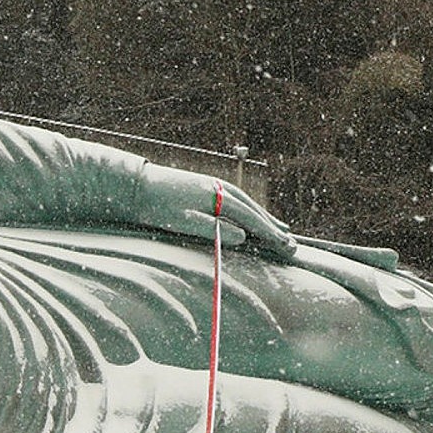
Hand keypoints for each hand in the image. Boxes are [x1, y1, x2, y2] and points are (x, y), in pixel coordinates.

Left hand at [138, 164, 297, 260]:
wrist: (138, 185)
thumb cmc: (158, 207)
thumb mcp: (184, 221)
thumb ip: (213, 228)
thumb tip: (243, 237)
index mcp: (219, 198)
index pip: (252, 219)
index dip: (271, 235)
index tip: (287, 247)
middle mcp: (222, 189)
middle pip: (255, 211)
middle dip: (274, 229)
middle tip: (293, 245)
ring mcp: (216, 186)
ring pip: (248, 205)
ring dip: (266, 219)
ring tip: (283, 231)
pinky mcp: (209, 187)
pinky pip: (238, 202)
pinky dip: (250, 211)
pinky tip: (253, 217)